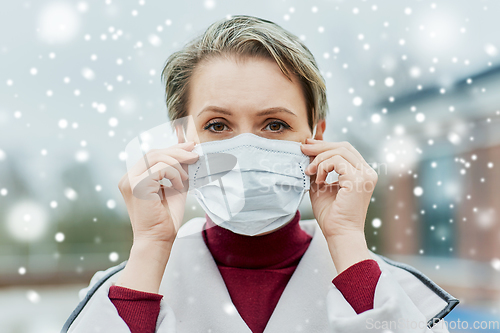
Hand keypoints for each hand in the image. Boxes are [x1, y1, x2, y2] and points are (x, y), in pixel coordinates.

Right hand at [118, 141, 198, 244]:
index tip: (189, 146)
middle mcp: (128, 178)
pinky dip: (174, 174)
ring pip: (157, 157)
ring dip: (178, 163)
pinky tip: (179, 185)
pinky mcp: (137, 185)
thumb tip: (188, 153)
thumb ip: (178, 172)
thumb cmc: (166, 219)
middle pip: (153, 152)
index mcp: (134, 178)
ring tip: (186, 178)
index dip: (171, 148)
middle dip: (177, 151)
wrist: (158, 240)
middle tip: (194, 154)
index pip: (152, 155)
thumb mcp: (175, 188)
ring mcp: (130, 181)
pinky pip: (160, 168)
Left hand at [301, 138, 377, 272]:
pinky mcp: (358, 180)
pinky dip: (323, 167)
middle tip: (303, 148)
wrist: (339, 234)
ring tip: (309, 171)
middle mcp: (367, 172)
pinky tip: (318, 180)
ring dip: (319, 159)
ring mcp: (365, 176)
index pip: (345, 150)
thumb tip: (309, 150)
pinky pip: (337, 162)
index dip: (326, 144)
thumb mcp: (321, 186)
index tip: (308, 145)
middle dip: (321, 146)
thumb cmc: (331, 215)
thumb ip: (319, 168)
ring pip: (339, 152)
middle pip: (344, 147)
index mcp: (362, 173)